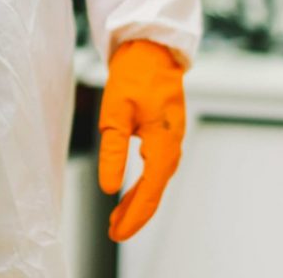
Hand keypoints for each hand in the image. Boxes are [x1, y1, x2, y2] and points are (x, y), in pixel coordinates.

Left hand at [98, 40, 185, 241]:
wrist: (151, 49)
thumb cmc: (134, 76)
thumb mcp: (116, 115)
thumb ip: (113, 153)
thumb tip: (110, 188)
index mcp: (164, 144)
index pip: (149, 191)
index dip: (134, 216)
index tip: (117, 233)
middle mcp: (172, 146)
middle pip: (155, 191)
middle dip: (135, 214)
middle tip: (115, 232)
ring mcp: (172, 141)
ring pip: (156, 181)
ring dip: (138, 201)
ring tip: (117, 218)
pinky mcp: (165, 135)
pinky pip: (156, 168)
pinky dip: (143, 184)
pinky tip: (130, 192)